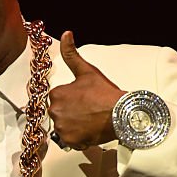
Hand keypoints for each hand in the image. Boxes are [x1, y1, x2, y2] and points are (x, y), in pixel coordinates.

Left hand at [49, 31, 121, 148]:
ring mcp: (62, 128)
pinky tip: (89, 131)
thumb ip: (71, 54)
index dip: (72, 101)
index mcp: (56, 94)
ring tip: (90, 121)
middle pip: (60, 115)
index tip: (84, 101)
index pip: (58, 100)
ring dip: (74, 127)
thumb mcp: (87, 71)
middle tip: (88, 112)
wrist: (121, 114)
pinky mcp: (70, 141)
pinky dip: (78, 139)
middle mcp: (55, 111)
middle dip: (71, 114)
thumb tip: (66, 34)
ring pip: (65, 128)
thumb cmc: (105, 93)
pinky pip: (70, 142)